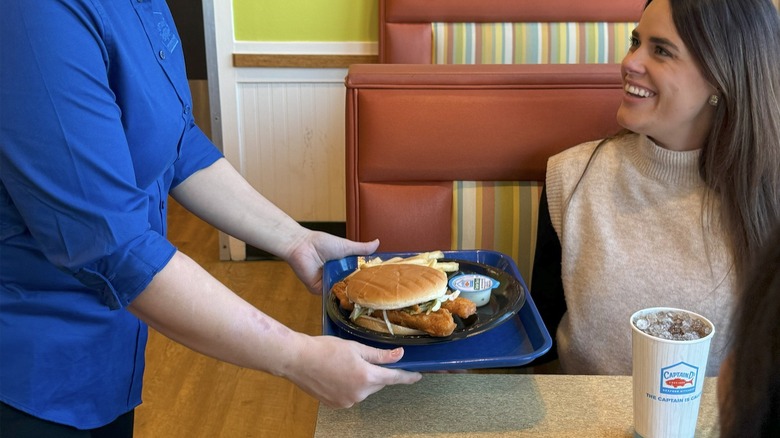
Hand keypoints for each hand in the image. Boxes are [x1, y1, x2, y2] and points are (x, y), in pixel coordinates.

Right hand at [282, 335, 420, 407]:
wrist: (298, 360)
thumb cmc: (324, 350)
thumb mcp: (356, 347)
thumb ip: (379, 355)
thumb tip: (399, 355)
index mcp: (366, 377)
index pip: (394, 378)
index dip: (407, 376)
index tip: (417, 375)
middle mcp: (359, 393)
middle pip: (377, 383)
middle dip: (375, 372)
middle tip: (362, 358)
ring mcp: (347, 401)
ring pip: (364, 389)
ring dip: (361, 379)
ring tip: (344, 365)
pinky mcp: (336, 405)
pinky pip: (351, 395)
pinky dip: (349, 385)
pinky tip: (338, 374)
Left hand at [286, 231, 378, 294]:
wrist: (303, 246)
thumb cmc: (322, 243)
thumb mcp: (346, 246)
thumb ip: (361, 248)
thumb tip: (378, 243)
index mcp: (343, 266)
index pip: (357, 276)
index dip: (366, 280)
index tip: (379, 285)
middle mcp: (336, 276)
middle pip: (350, 286)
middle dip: (359, 290)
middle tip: (373, 296)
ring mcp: (328, 283)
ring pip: (341, 293)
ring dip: (349, 295)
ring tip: (363, 301)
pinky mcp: (319, 289)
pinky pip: (329, 296)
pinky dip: (336, 298)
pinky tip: (346, 301)